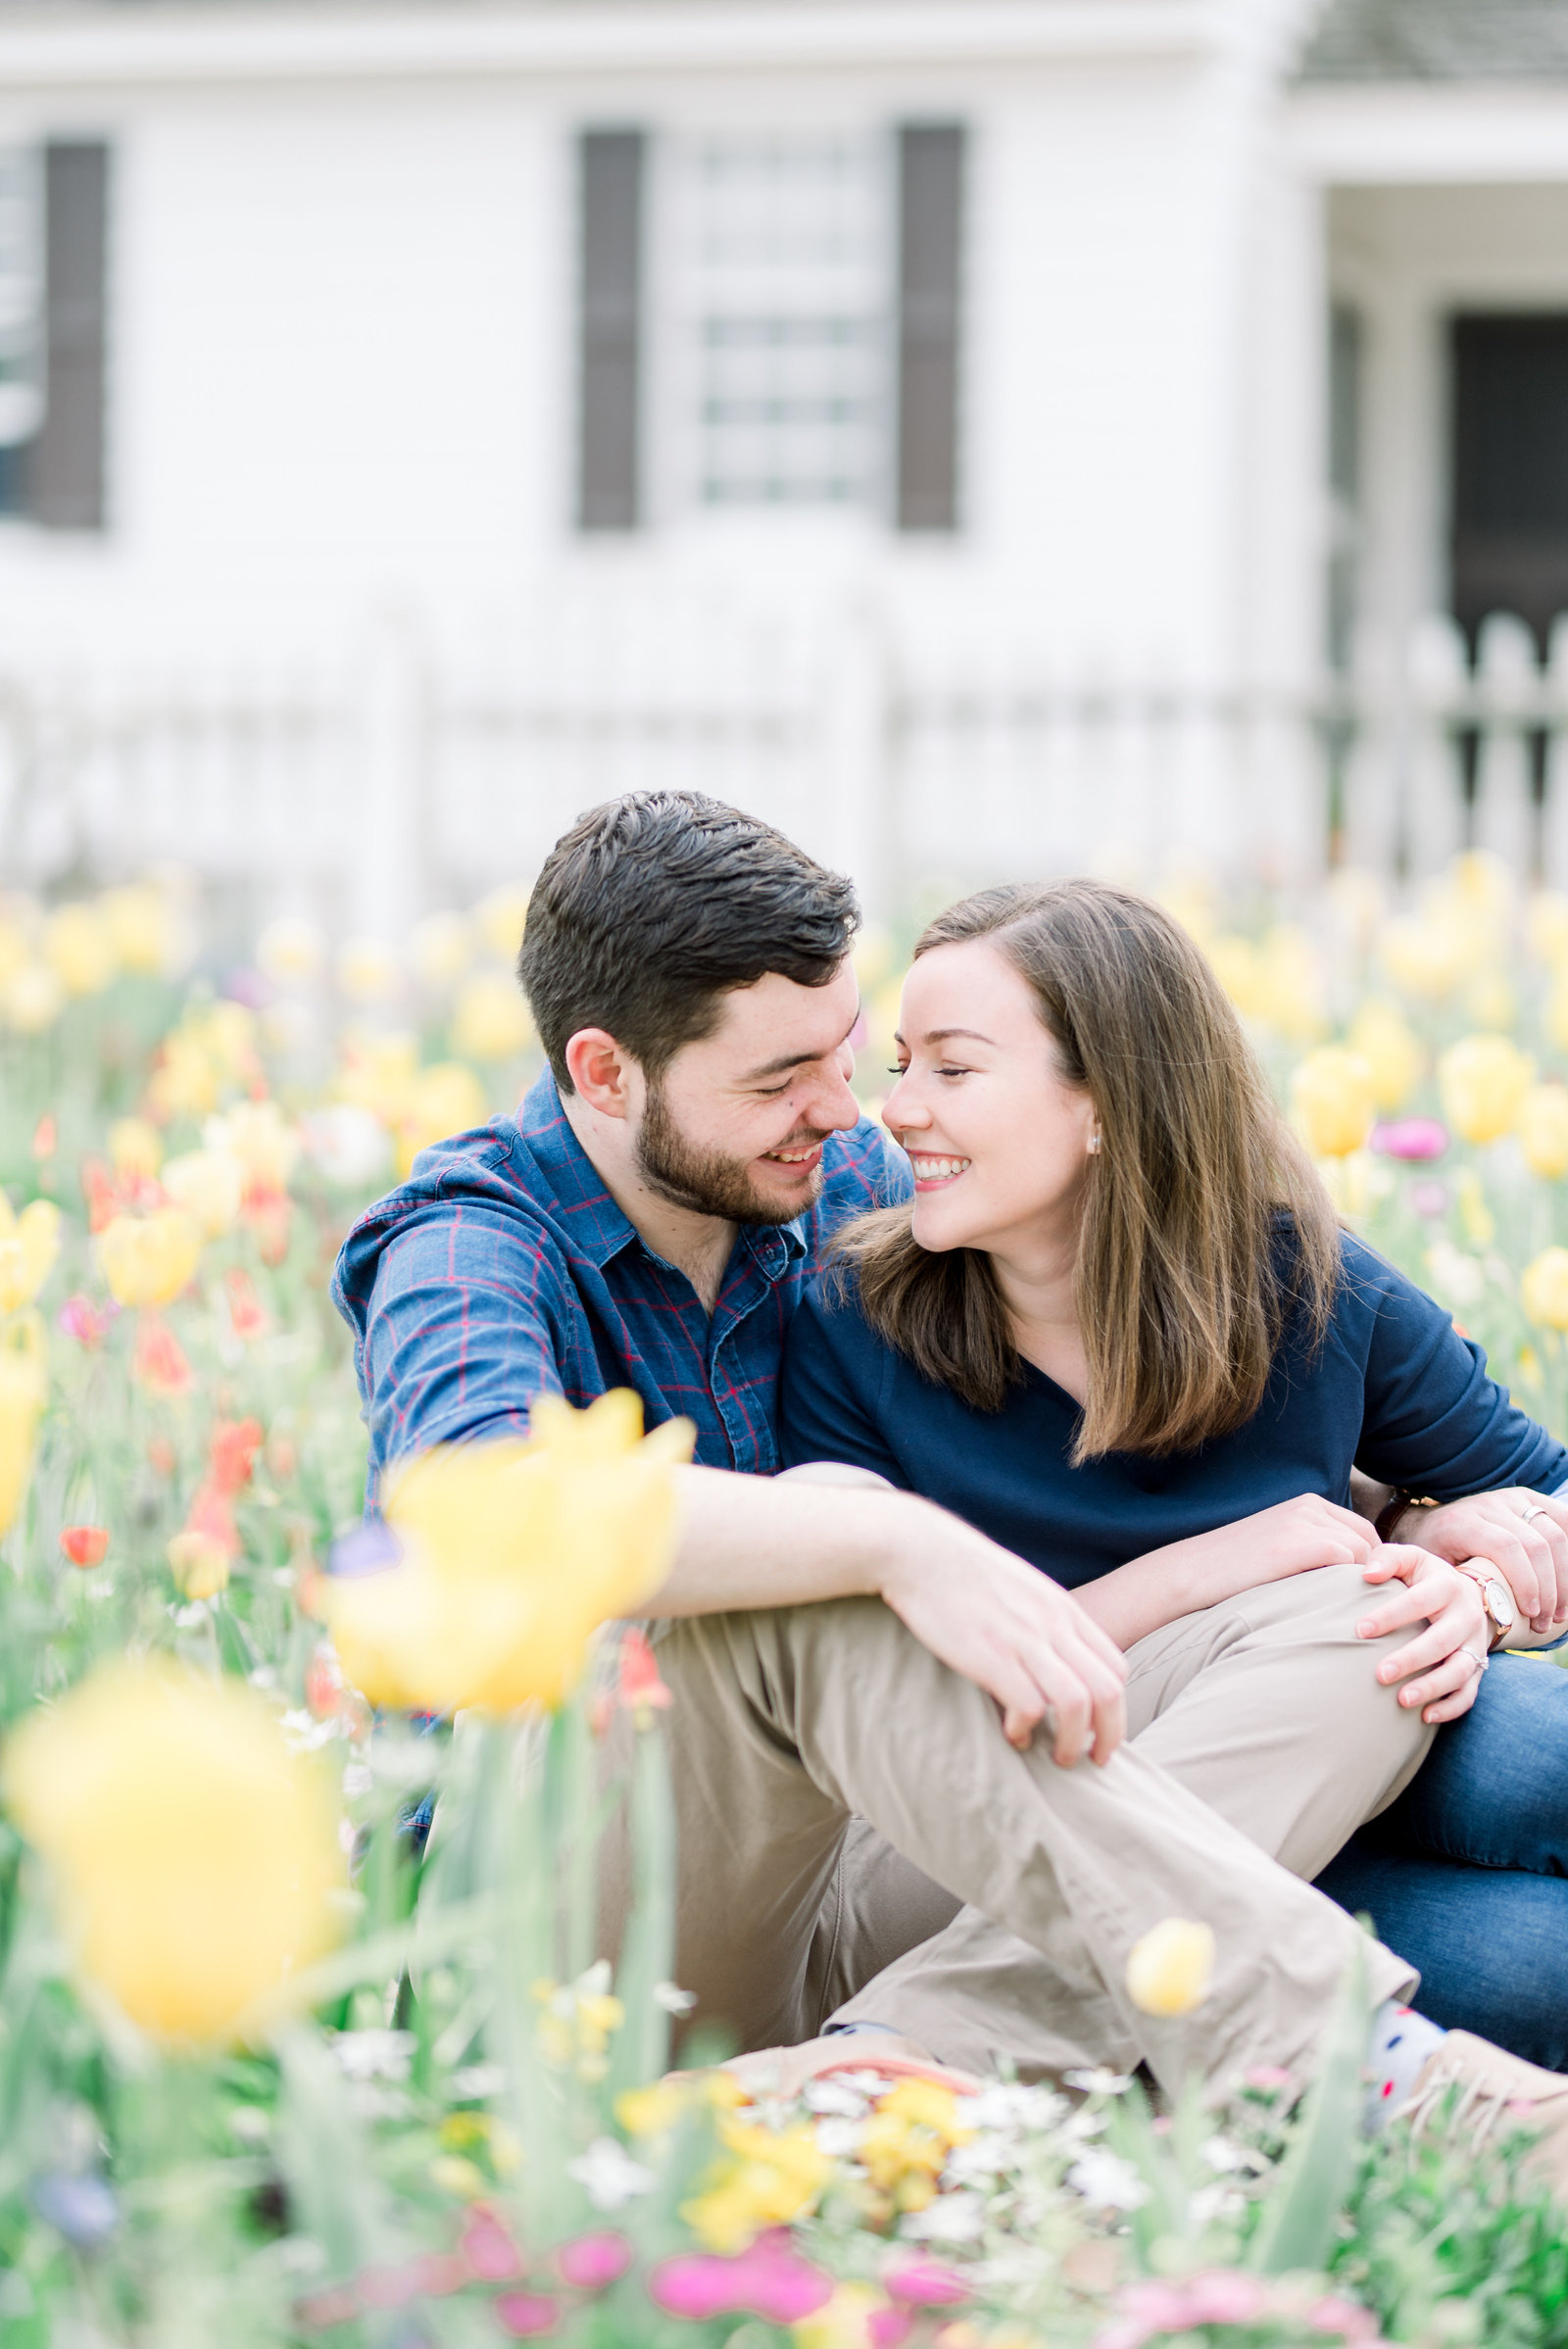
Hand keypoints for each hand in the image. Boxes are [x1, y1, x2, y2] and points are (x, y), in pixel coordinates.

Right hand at [880, 1531, 1127, 1766]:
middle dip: (1109, 1735)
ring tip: (1059, 1758)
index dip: (1117, 1706)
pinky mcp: (990, 1656)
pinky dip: (1026, 1730)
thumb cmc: (962, 1571)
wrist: (917, 1550)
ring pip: (1077, 1704)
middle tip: (1096, 1759)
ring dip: (1072, 1742)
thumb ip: (1043, 1618)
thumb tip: (1053, 1655)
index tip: (1102, 1730)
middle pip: (1108, 1691)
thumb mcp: (1020, 1587)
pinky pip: (1029, 1707)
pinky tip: (1012, 1735)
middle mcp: (1052, 1625)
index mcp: (1062, 1608)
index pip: (1115, 1665)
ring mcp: (1023, 1640)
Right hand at [1141, 1494, 1379, 1612]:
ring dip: (1364, 1583)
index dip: (1371, 1564)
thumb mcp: (1280, 1549)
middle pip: (1370, 1541)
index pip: (1363, 1532)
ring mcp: (1304, 1522)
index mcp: (1307, 1504)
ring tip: (1355, 1611)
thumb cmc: (1234, 1572)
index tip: (1364, 1595)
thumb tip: (1356, 1577)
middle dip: (1374, 1573)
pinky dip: (1350, 1585)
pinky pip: (1349, 1561)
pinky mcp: (1299, 1543)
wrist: (1192, 1573)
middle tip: (1366, 1607)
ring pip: (1363, 1553)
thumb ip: (1313, 1550)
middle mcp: (1309, 1506)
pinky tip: (1340, 1607)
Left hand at [1356, 1545, 1490, 1723]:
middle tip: (1380, 1674)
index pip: (1419, 1601)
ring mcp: (1475, 1644)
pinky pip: (1470, 1693)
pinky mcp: (1479, 1667)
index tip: (1360, 1631)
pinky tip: (1425, 1717)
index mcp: (1447, 1586)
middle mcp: (1466, 1616)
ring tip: (1402, 1700)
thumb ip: (1388, 1558)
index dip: (1390, 1616)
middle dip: (1411, 1659)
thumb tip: (1367, 1573)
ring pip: (1460, 1671)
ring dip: (1432, 1687)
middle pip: (1442, 1641)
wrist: (1470, 1595)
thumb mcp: (1411, 1559)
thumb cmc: (1426, 1578)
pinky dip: (1451, 1707)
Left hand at [1394, 1490, 1567, 1633]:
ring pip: (1555, 1536)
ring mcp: (1514, 1499)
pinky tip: (1567, 1592)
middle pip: (1537, 1544)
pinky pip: (1563, 1523)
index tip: (1529, 1616)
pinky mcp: (1530, 1500)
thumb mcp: (1414, 1559)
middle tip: (1544, 1624)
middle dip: (1548, 1588)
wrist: (1436, 1519)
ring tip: (1555, 1617)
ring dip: (1563, 1578)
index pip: (1506, 1546)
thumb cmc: (1427, 1551)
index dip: (1524, 1581)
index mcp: (1464, 1519)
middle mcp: (1492, 1504)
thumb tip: (1368, 1575)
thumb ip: (1401, 1568)